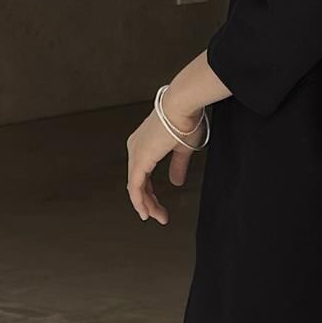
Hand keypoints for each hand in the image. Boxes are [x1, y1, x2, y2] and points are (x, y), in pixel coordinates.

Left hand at [124, 52, 231, 223]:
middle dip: (148, 202)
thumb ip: (177, 166)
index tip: (158, 208)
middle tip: (159, 216)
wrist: (183, 105)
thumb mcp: (183, 148)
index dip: (150, 193)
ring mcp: (136, 153)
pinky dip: (140, 202)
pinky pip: (135, 187)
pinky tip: (146, 212)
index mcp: (144, 144)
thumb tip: (176, 181)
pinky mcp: (139, 159)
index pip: (142, 175)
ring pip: (135, 187)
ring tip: (157, 218)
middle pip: (137, 183)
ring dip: (146, 205)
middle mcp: (136, 148)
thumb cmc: (186, 119)